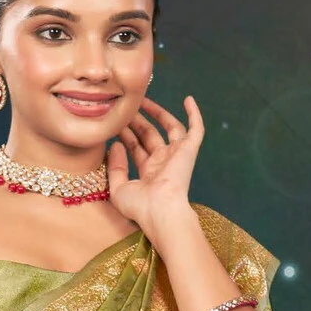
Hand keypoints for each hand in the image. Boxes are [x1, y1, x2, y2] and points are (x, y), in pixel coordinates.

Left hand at [107, 95, 204, 237]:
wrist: (161, 211)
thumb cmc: (140, 207)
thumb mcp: (118, 189)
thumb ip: (115, 167)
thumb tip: (116, 143)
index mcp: (148, 173)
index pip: (136, 148)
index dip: (125, 134)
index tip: (114, 122)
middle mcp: (163, 163)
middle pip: (150, 135)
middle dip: (137, 121)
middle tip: (125, 106)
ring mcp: (177, 156)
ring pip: (169, 128)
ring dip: (157, 113)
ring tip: (142, 99)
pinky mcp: (189, 151)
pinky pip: (196, 130)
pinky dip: (194, 115)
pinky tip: (188, 99)